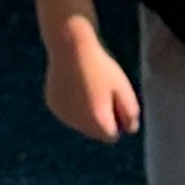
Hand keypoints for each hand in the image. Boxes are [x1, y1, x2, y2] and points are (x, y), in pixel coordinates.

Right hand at [44, 20, 141, 141]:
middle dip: (101, 118)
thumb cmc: (101, 67)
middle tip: (103, 89)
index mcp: (97, 121)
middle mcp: (78, 124)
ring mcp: (63, 115)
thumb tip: (130, 130)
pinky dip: (73, 102)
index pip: (111, 136)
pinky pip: (68, 110)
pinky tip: (75, 81)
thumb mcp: (123, 87)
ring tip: (89, 83)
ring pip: (80, 121)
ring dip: (87, 110)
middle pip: (95, 131)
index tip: (117, 100)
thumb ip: (130, 112)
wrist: (71, 48)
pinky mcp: (54, 105)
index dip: (117, 119)